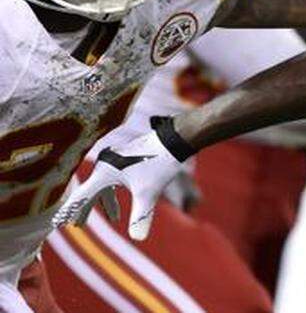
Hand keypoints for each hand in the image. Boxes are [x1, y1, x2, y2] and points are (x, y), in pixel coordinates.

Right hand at [52, 118, 190, 239]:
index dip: (71, 211)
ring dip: (105, 203)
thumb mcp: (149, 192)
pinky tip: (119, 207)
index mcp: (105, 172)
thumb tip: (138, 239)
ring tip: (114, 219)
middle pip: (90, 191)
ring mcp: (114, 159)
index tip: (58, 222)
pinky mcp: (124, 157)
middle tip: (77, 226)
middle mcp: (105, 164)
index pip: (82, 196)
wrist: (174, 139)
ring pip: (103, 186)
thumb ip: (141, 216)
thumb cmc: (160, 163)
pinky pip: (112, 180)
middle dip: (86, 210)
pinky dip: (113, 195)